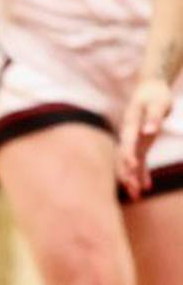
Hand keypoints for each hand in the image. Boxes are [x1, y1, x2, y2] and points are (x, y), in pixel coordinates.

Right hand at [117, 77, 170, 199]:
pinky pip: (139, 160)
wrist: (151, 88)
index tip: (133, 167)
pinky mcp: (140, 142)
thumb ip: (154, 117)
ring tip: (137, 196)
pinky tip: (147, 186)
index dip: (129, 155)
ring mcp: (134, 139)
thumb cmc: (156, 95)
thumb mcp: (159, 104)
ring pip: (130, 162)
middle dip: (128, 174)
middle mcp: (129, 134)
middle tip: (134, 191)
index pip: (127, 142)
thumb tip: (148, 132)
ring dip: (132, 178)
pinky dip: (142, 173)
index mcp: (131, 124)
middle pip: (125, 156)